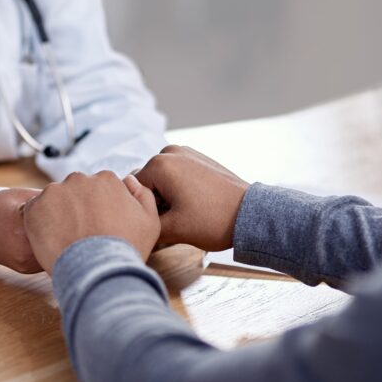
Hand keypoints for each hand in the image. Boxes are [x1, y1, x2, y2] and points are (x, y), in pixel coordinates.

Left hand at [22, 171, 160, 274]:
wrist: (97, 270)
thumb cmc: (125, 248)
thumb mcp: (150, 221)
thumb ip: (142, 195)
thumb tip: (128, 180)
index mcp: (106, 179)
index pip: (97, 189)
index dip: (96, 209)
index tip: (95, 226)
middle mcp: (80, 179)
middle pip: (74, 192)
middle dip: (75, 209)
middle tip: (79, 234)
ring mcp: (55, 191)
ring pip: (54, 201)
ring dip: (56, 215)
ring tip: (64, 240)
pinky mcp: (35, 206)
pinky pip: (34, 211)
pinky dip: (38, 224)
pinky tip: (49, 240)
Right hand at [134, 145, 249, 251]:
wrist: (250, 215)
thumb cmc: (213, 221)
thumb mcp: (171, 229)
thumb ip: (143, 222)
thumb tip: (132, 223)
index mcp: (159, 165)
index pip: (134, 191)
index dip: (145, 210)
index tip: (164, 221)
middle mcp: (170, 152)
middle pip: (146, 182)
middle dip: (155, 201)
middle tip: (175, 219)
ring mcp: (186, 152)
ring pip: (160, 179)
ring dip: (166, 196)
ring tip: (186, 211)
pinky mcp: (198, 158)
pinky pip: (176, 174)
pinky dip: (178, 189)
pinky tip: (193, 203)